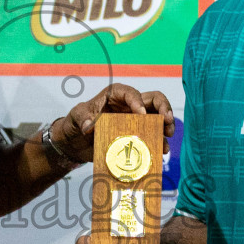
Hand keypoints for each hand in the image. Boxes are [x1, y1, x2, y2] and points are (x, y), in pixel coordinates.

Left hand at [51, 83, 174, 164]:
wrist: (76, 143)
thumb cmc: (76, 122)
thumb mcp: (75, 116)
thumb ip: (82, 118)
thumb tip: (88, 127)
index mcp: (115, 95)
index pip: (130, 92)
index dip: (138, 101)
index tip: (141, 114)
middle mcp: (129, 105)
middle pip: (154, 100)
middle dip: (164, 108)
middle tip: (167, 121)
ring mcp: (136, 121)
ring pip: (158, 118)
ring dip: (166, 126)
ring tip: (168, 137)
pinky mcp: (137, 136)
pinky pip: (153, 137)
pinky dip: (159, 143)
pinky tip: (162, 151)